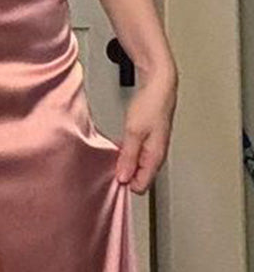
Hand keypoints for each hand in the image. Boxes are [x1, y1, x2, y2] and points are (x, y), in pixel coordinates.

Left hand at [115, 63, 177, 192]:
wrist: (160, 84)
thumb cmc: (151, 104)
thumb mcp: (133, 132)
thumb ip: (128, 157)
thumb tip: (123, 178)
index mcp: (155, 157)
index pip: (141, 186)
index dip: (125, 184)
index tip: (112, 177)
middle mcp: (157, 155)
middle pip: (140, 179)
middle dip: (125, 176)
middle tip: (110, 167)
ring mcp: (154, 148)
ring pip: (138, 168)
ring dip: (125, 164)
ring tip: (114, 157)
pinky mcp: (150, 140)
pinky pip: (138, 156)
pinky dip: (128, 155)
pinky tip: (121, 148)